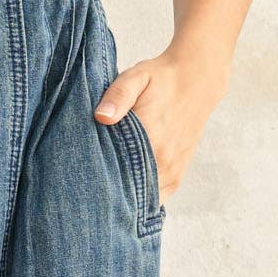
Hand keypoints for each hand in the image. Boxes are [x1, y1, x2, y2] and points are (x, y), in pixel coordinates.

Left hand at [92, 44, 225, 202]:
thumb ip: (117, 96)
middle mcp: (162, 156)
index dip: (96, 180)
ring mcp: (172, 167)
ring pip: (144, 197)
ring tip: (104, 195)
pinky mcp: (178, 172)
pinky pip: (160, 197)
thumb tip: (101, 116)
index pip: (115, 170)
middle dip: (107, 192)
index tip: (80, 182)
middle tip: (86, 192)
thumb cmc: (161, 78)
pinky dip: (144, 199)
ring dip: (125, 197)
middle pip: (128, 189)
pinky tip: (128, 196)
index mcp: (148, 135)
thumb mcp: (136, 77)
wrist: (197, 80)